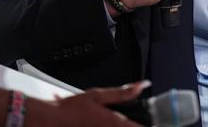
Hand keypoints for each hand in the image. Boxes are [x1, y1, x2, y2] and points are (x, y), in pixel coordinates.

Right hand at [24, 80, 150, 126]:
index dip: (150, 126)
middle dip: (132, 124)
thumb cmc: (70, 109)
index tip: (159, 124)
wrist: (49, 120)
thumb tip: (142, 85)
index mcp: (114, 122)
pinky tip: (98, 124)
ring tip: (106, 121)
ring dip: (121, 126)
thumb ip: (122, 92)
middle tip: (137, 122)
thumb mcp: (97, 95)